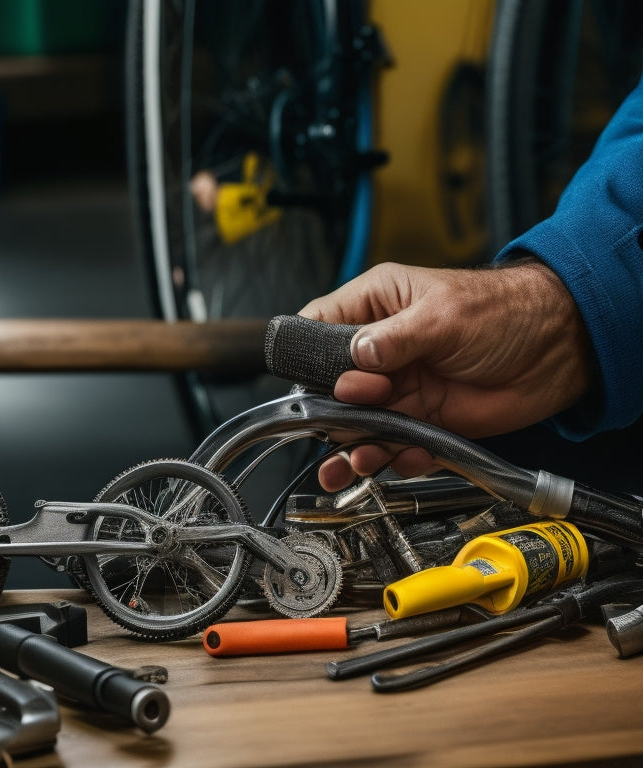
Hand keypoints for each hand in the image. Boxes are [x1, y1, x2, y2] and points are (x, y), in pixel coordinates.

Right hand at [299, 259, 592, 489]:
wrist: (558, 349)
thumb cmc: (504, 311)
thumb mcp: (443, 316)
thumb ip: (393, 340)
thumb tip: (353, 361)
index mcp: (376, 307)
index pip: (320, 327)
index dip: (306, 356)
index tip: (307, 382)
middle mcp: (381, 350)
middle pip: (332, 387)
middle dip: (334, 410)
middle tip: (353, 415)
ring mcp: (400, 388)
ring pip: (358, 423)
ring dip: (357, 444)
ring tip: (362, 458)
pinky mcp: (422, 419)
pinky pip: (395, 445)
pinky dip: (398, 457)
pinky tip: (409, 455)